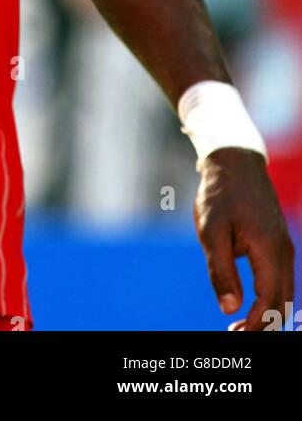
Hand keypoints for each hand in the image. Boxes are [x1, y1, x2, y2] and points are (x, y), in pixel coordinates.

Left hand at [194, 147, 294, 330]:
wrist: (234, 162)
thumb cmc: (220, 195)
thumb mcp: (211, 231)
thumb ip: (221, 270)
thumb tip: (230, 309)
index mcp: (269, 249)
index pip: (269, 300)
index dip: (256, 323)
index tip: (236, 333)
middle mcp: (283, 251)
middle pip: (283, 301)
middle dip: (264, 324)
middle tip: (237, 335)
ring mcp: (284, 246)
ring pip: (286, 292)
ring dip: (270, 313)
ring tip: (244, 326)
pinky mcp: (279, 243)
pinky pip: (283, 279)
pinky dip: (273, 297)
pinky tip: (254, 304)